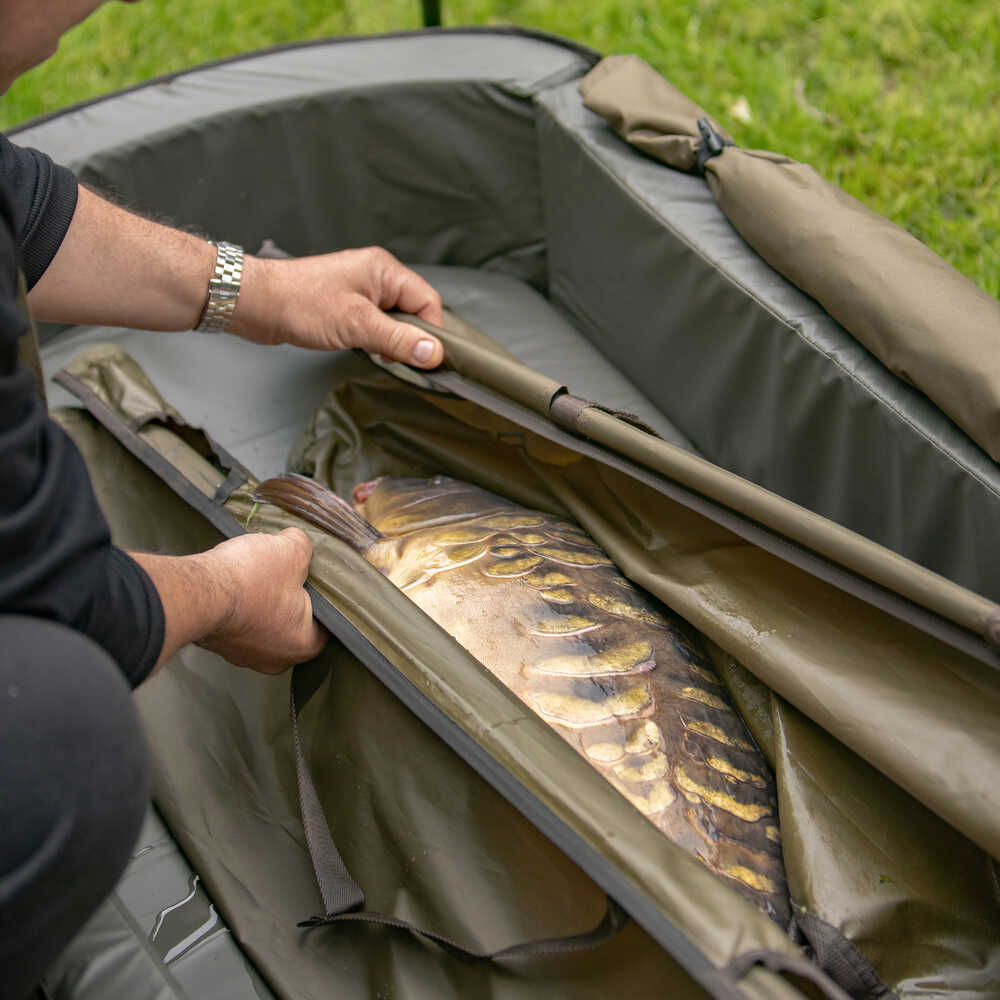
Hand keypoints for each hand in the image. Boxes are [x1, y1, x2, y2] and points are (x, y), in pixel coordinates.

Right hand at [131, 528, 326, 675]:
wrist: (197, 592)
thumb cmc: (253, 579)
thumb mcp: (292, 550)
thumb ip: (303, 547)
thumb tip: (298, 542)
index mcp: (305, 645)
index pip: (327, 619)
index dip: (322, 593)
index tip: (313, 574)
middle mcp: (276, 660)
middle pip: (293, 620)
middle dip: (289, 595)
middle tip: (285, 571)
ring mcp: (243, 655)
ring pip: (264, 621)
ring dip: (260, 599)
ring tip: (256, 573)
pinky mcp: (218, 645)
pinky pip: (238, 621)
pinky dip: (238, 604)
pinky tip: (236, 583)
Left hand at [231, 246, 444, 367]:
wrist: (257, 303)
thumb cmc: (301, 304)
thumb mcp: (357, 325)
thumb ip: (398, 339)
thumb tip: (434, 353)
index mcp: (384, 270)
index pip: (428, 301)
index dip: (432, 332)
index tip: (428, 360)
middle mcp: (376, 275)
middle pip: (413, 310)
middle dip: (411, 338)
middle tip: (400, 360)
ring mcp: (361, 290)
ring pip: (394, 319)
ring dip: (392, 340)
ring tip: (378, 355)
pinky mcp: (347, 304)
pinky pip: (376, 323)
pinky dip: (377, 339)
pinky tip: (366, 350)